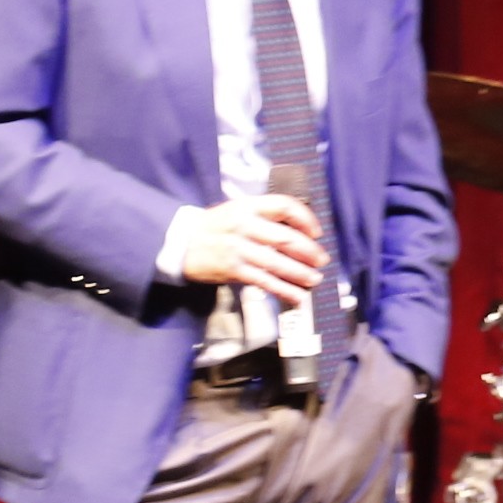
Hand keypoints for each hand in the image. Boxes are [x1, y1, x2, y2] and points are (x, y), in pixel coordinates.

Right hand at [173, 194, 325, 303]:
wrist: (181, 243)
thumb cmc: (215, 227)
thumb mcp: (236, 210)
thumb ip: (264, 216)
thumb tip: (299, 230)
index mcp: (247, 207)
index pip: (283, 205)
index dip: (305, 218)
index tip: (316, 232)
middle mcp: (244, 226)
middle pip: (285, 238)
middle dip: (308, 251)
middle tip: (321, 260)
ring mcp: (238, 249)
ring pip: (277, 262)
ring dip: (300, 273)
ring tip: (314, 279)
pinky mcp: (233, 270)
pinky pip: (264, 281)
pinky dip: (283, 290)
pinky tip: (297, 296)